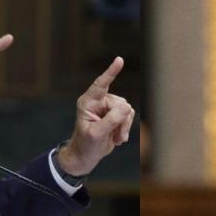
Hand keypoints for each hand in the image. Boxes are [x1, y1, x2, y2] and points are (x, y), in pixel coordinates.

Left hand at [57, 57, 134, 175]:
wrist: (86, 156)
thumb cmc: (86, 145)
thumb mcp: (97, 134)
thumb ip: (111, 120)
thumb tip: (127, 107)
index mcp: (87, 102)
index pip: (100, 84)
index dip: (111, 72)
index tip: (119, 60)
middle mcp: (98, 102)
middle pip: (120, 103)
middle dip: (121, 121)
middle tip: (116, 136)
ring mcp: (107, 107)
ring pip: (127, 110)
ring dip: (124, 127)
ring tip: (116, 138)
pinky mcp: (115, 114)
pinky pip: (129, 116)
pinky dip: (126, 128)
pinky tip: (118, 138)